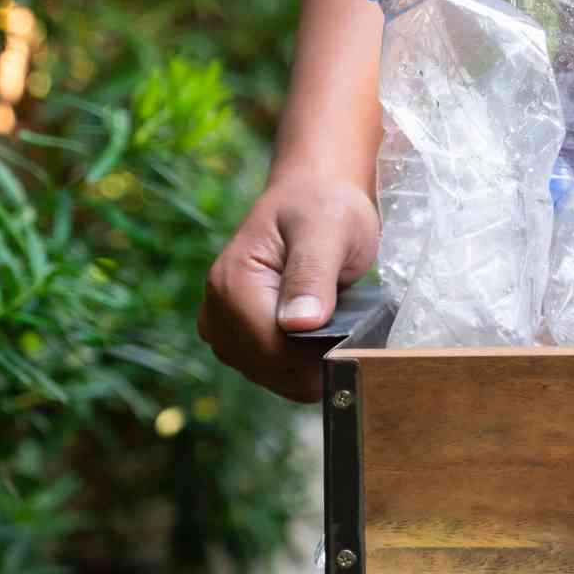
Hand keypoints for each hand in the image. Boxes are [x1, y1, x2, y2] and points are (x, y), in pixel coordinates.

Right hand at [198, 175, 379, 402]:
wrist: (310, 197)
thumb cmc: (322, 206)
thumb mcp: (327, 230)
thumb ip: (312, 274)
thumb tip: (300, 323)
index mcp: (233, 284)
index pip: (272, 350)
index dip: (317, 355)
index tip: (355, 340)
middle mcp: (218, 310)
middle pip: (270, 369)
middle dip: (316, 362)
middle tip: (354, 332)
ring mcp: (224, 326)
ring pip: (272, 376)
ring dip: (310, 366)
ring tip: (338, 331)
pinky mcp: (238, 336)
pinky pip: (272, 370)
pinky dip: (301, 366)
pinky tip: (323, 342)